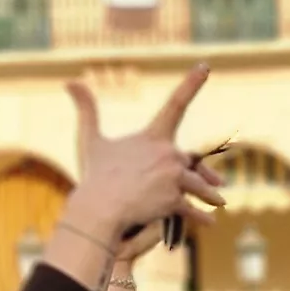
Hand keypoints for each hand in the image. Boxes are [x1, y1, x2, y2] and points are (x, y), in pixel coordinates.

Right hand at [47, 64, 221, 277]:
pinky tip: (210, 224)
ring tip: (220, 201)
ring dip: (209, 194)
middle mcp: (169, 152)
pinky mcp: (175, 200)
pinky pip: (193, 209)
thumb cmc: (94, 175)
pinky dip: (200, 217)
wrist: (98, 209)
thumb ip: (86, 110)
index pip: (176, 103)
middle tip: (219, 183)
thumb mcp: (89, 140)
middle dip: (204, 174)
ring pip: (198, 185)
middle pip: (192, 161)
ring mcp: (174, 177)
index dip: (191, 83)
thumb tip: (69, 81)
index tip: (205, 66)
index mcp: (153, 135)